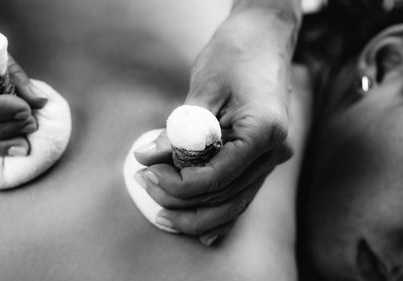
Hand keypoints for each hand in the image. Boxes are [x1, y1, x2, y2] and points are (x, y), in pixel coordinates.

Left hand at [134, 9, 297, 244]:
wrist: (263, 38)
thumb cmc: (235, 54)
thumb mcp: (203, 89)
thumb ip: (179, 131)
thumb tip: (147, 159)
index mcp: (264, 132)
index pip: (216, 177)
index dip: (177, 182)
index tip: (147, 173)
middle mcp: (275, 151)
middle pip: (224, 196)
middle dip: (180, 198)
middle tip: (144, 184)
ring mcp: (272, 157)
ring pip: (234, 203)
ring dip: (196, 211)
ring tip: (159, 207)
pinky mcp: (262, 157)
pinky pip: (242, 193)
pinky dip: (220, 212)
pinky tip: (201, 231)